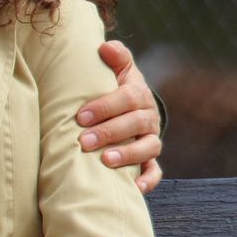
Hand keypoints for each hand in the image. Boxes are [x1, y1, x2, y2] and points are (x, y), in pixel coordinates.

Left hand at [77, 40, 163, 193]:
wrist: (129, 106)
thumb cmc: (113, 86)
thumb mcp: (117, 69)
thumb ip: (115, 57)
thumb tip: (105, 47)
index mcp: (138, 94)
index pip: (127, 99)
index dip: (105, 107)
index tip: (81, 116)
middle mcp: (148, 117)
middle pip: (135, 124)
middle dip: (110, 132)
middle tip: (85, 141)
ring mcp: (150, 139)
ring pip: (148, 148)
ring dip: (127, 155)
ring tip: (105, 161)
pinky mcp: (150, 159)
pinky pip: (155, 171)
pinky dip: (148, 180)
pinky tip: (133, 188)